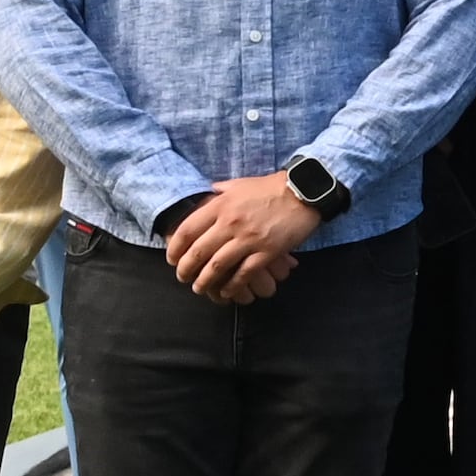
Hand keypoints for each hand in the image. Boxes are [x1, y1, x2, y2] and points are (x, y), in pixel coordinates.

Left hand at [165, 175, 315, 305]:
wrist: (304, 192)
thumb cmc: (271, 187)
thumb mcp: (240, 184)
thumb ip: (221, 191)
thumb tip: (208, 192)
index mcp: (221, 205)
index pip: (187, 230)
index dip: (175, 248)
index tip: (172, 258)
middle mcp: (230, 223)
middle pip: (198, 252)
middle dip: (186, 269)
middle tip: (182, 278)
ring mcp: (249, 239)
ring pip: (217, 266)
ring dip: (205, 281)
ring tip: (199, 288)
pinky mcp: (267, 251)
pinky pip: (244, 274)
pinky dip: (232, 286)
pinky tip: (227, 291)